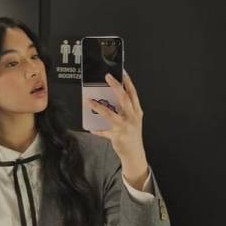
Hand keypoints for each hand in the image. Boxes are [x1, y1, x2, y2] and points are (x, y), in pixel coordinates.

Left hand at [84, 69, 148, 187]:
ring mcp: (124, 127)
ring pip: (110, 114)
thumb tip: (112, 97)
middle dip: (115, 86)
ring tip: (89, 101)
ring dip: (98, 107)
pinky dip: (96, 129)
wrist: (134, 153)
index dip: (128, 82)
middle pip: (124, 98)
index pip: (133, 94)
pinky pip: (103, 131)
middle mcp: (132, 118)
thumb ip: (126, 109)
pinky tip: (91, 127)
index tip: (122, 72)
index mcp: (136, 112)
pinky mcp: (117, 136)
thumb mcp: (133, 120)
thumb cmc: (132, 134)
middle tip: (107, 77)